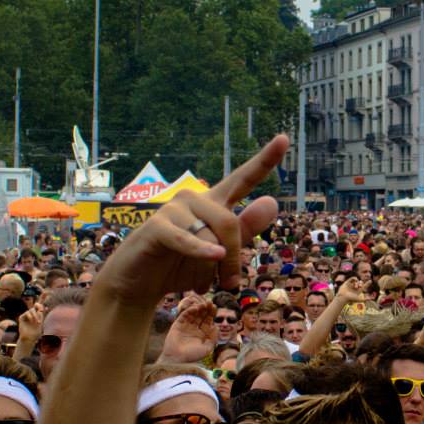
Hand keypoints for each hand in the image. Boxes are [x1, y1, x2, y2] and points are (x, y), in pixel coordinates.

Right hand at [96, 136, 287, 304]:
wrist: (139, 285)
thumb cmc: (180, 265)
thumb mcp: (219, 254)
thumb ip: (244, 231)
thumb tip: (272, 202)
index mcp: (214, 203)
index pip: (243, 179)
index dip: (264, 160)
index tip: (284, 138)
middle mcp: (194, 198)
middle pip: (230, 223)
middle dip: (234, 257)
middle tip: (229, 284)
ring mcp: (173, 209)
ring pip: (211, 236)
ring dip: (212, 268)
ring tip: (202, 284)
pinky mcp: (156, 226)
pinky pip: (188, 239)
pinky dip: (202, 252)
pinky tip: (213, 256)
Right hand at [157, 294, 216, 364]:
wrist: (177, 359)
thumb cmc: (192, 356)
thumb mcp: (207, 348)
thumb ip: (213, 338)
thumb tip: (216, 327)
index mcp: (202, 334)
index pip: (207, 321)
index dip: (211, 314)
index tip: (214, 307)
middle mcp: (194, 329)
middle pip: (201, 316)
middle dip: (205, 309)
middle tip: (209, 302)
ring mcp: (185, 326)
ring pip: (193, 314)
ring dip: (198, 308)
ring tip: (203, 304)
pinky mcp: (177, 324)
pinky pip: (184, 315)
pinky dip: (190, 311)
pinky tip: (195, 308)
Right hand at [338, 279, 367, 306]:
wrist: (343, 297)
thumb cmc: (351, 299)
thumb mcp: (359, 299)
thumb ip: (365, 299)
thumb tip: (372, 299)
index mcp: (358, 291)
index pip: (364, 287)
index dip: (367, 284)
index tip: (370, 281)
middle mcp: (355, 288)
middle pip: (360, 283)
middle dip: (361, 283)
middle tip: (360, 286)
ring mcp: (351, 285)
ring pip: (356, 281)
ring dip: (357, 282)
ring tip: (356, 286)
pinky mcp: (347, 282)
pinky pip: (352, 278)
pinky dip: (354, 278)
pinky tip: (355, 280)